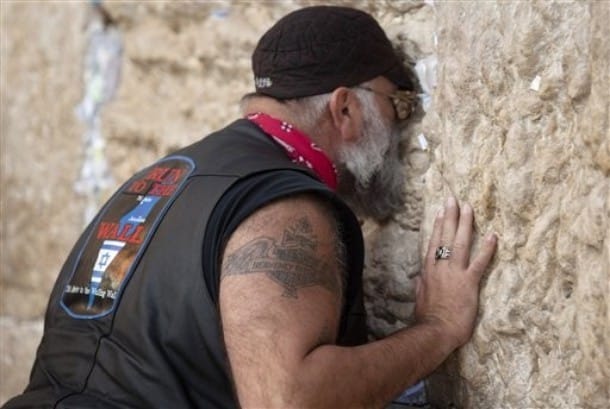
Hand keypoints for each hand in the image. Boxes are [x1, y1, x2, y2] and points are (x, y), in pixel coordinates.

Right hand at [414, 196, 496, 347]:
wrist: (435, 330)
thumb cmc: (427, 317)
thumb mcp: (420, 298)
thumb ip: (421, 286)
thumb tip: (419, 279)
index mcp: (429, 270)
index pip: (434, 242)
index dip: (438, 226)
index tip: (441, 211)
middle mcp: (441, 267)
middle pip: (446, 236)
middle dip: (450, 216)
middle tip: (454, 199)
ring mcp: (455, 273)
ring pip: (461, 243)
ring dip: (465, 224)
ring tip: (469, 207)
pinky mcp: (469, 282)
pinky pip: (480, 262)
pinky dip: (487, 248)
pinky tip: (493, 235)